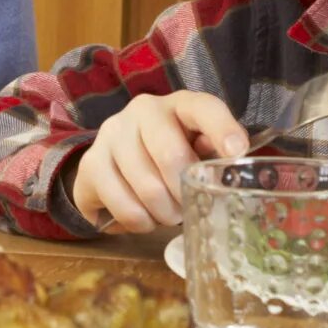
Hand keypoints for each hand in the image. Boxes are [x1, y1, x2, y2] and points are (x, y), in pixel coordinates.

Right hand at [69, 92, 249, 232]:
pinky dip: (139, 223)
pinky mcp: (90, 163)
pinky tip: (143, 218)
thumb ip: (213, 156)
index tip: (237, 151)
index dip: (222, 128)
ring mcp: (111, 134)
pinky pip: (122, 206)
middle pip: (171, 155)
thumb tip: (229, 174)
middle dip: (185, 193)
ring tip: (166, 215)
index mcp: (179, 104)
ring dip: (163, 214)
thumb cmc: (169, 155)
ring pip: (147, 187)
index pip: (203, 108)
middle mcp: (143, 111)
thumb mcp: (195, 150)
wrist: (116, 160)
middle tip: (188, 210)